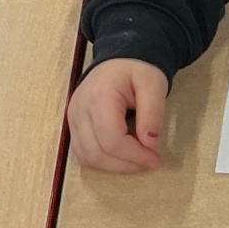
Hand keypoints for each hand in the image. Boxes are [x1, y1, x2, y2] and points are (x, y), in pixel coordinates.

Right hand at [67, 58, 167, 173]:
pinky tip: (121, 157)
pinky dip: (102, 162)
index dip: (135, 156)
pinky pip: (82, 154)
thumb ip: (153, 113)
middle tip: (149, 162)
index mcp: (100, 97)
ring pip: (87, 158)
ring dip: (114, 167)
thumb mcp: (153, 85)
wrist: (118, 60)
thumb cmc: (137, 70)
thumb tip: (150, 144)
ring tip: (136, 161)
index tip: (156, 159)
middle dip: (126, 165)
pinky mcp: (73, 125)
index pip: (111, 140)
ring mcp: (72, 118)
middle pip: (97, 153)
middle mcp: (80, 109)